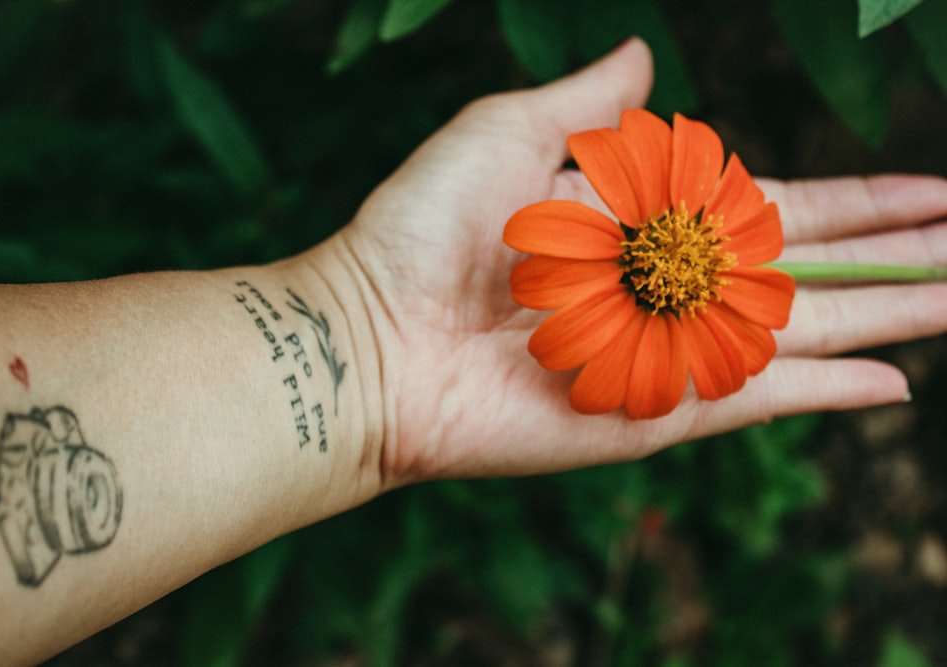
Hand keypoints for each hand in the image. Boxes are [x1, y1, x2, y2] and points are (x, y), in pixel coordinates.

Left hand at [338, 38, 946, 485]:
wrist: (374, 332)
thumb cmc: (423, 228)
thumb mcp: (506, 131)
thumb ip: (587, 103)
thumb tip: (643, 54)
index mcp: (641, 222)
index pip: (776, 207)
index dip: (858, 201)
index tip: (932, 192)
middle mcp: (664, 289)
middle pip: (807, 271)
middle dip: (896, 257)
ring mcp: (665, 353)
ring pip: (803, 333)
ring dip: (890, 316)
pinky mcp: (653, 412)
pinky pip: (759, 398)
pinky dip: (830, 391)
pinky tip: (898, 381)